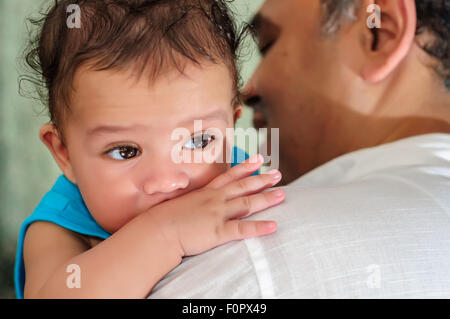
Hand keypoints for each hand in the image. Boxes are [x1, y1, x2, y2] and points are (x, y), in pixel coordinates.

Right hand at [149, 154, 284, 256]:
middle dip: (261, 179)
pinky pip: (243, 229)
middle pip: (243, 187)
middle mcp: (214, 200)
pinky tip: (274, 226)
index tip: (258, 159)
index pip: (228, 176)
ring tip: (282, 194)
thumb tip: (189, 199)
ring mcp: (217, 214)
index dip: (245, 167)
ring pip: (247, 204)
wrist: (156, 230)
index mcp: (204, 192)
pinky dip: (259, 228)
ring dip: (266, 198)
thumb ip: (188, 201)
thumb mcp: (176, 204)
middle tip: (278, 174)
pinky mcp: (218, 232)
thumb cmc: (161, 219)